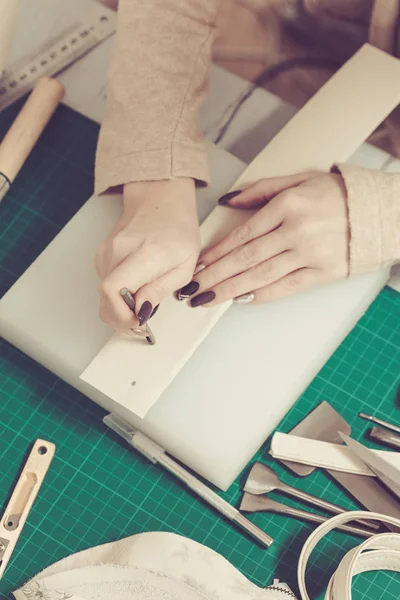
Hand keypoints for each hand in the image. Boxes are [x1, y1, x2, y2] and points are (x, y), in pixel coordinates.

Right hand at [95, 178, 199, 329]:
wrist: (160, 201)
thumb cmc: (178, 231)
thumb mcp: (185, 266)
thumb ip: (160, 290)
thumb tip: (140, 311)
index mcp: (145, 254)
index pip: (113, 290)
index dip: (122, 314)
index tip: (139, 319)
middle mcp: (119, 251)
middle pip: (105, 299)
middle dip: (122, 317)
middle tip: (143, 316)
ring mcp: (106, 252)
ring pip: (105, 295)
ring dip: (122, 305)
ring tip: (145, 294)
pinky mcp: (101, 255)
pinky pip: (106, 284)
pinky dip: (119, 293)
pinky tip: (136, 284)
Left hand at [179, 172, 349, 306]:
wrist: (379, 211)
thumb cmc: (337, 194)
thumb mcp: (298, 180)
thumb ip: (261, 190)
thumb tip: (228, 200)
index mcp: (287, 206)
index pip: (242, 235)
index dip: (216, 253)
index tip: (198, 265)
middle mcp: (296, 231)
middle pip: (245, 259)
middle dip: (214, 277)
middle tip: (191, 291)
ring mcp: (310, 255)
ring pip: (261, 276)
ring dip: (230, 290)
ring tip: (208, 299)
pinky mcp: (325, 273)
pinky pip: (287, 287)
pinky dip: (263, 295)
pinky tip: (242, 301)